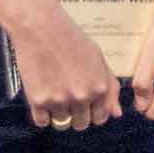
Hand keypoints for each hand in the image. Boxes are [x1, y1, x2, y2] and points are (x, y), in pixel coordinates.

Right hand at [13, 4, 122, 131]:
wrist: (41, 28)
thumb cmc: (72, 40)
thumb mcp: (99, 59)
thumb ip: (110, 87)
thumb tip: (117, 113)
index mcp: (99, 88)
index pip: (101, 117)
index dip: (94, 112)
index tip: (87, 105)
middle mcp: (81, 97)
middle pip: (81, 124)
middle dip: (77, 114)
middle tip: (69, 97)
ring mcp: (59, 101)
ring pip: (62, 123)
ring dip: (59, 113)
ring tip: (55, 93)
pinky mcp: (37, 101)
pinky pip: (42, 122)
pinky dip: (42, 114)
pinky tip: (43, 97)